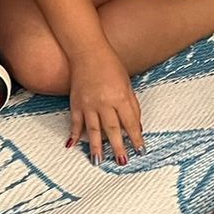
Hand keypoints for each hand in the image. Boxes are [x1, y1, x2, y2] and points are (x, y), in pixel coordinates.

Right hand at [67, 46, 143, 165]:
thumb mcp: (127, 84)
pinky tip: (73, 145)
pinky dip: (74, 134)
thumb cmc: (111, 66)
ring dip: (96, 147)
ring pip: (93, 130)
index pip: (130, 122)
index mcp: (120, 97)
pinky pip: (76, 122)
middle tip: (122, 162)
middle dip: (118, 147)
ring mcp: (88, 103)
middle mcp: (104, 102)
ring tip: (98, 161)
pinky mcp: (76, 102)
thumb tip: (135, 127)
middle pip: (112, 129)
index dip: (136, 138)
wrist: (88, 51)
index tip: (140, 150)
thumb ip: (132, 106)